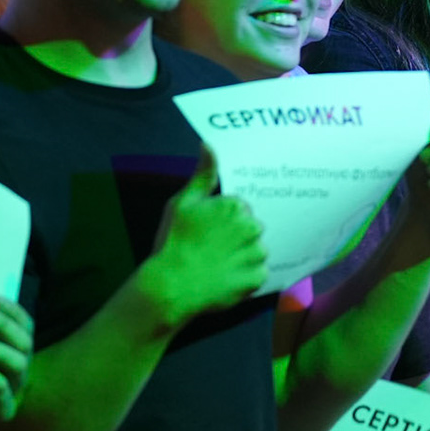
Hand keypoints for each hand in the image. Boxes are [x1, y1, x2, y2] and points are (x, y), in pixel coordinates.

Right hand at [139, 146, 266, 322]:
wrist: (171, 285)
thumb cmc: (173, 241)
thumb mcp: (182, 203)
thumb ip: (202, 175)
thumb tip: (209, 144)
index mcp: (235, 206)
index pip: (239, 208)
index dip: (223, 219)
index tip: (208, 230)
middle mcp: (252, 227)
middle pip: (251, 228)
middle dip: (237, 236)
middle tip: (213, 248)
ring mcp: (257, 254)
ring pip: (256, 250)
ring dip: (244, 256)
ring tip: (219, 265)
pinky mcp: (258, 279)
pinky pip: (258, 273)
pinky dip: (246, 276)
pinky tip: (226, 278)